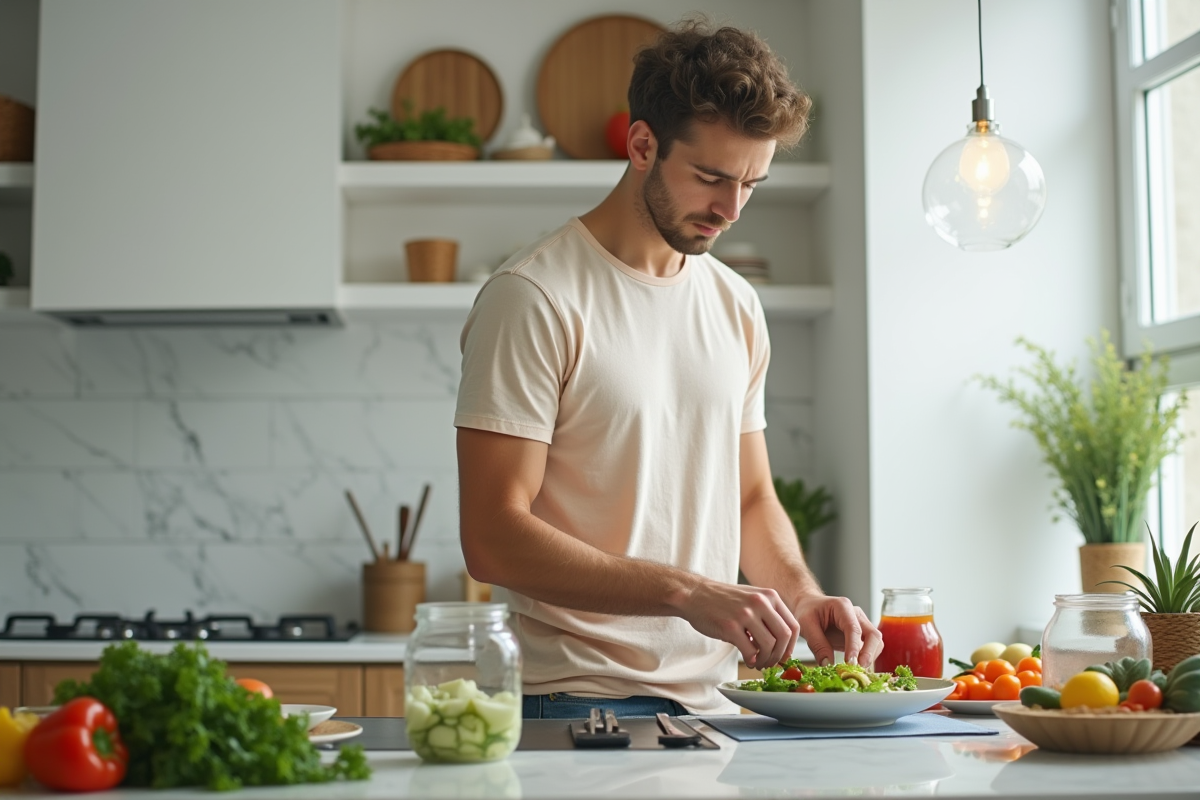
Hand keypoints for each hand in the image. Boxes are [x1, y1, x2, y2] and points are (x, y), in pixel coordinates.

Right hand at [678, 581, 799, 669]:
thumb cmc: (723, 600)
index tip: (784, 655)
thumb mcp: (752, 598)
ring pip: (769, 646)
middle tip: (771, 663)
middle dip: (780, 655)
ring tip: (758, 662)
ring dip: (766, 660)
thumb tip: (784, 644)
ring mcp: (745, 614)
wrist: (695, 594)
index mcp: (770, 596)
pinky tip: (748, 660)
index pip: (793, 625)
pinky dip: (752, 660)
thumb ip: (769, 615)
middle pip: (784, 637)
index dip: (792, 645)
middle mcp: (760, 603)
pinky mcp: (730, 626)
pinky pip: (750, 651)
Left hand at [792, 595, 881, 667]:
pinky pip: (870, 647)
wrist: (809, 605)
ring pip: (875, 642)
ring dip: (870, 657)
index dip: (854, 647)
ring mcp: (861, 624)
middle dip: (869, 653)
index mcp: (842, 607)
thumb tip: (828, 664)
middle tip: (858, 668)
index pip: (853, 628)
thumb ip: (817, 644)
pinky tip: (857, 668)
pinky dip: (867, 658)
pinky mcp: (861, 635)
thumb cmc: (808, 611)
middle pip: (873, 634)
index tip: (850, 662)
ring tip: (856, 670)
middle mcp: (856, 614)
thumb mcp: (806, 625)